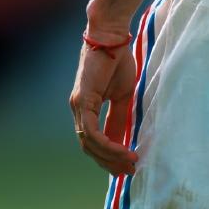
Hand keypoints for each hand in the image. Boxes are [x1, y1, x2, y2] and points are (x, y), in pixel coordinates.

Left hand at [69, 34, 137, 175]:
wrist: (112, 36)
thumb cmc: (118, 60)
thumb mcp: (122, 96)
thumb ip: (119, 118)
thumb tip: (122, 143)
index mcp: (86, 108)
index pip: (94, 141)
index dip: (109, 156)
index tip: (127, 166)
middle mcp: (78, 110)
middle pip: (89, 147)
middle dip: (109, 162)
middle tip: (129, 171)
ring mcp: (78, 106)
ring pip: (89, 143)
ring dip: (109, 157)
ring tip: (130, 162)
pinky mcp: (82, 101)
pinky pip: (92, 132)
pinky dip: (107, 144)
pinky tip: (123, 150)